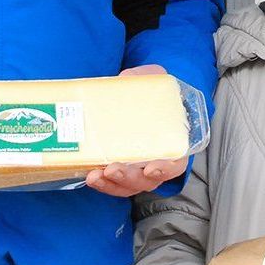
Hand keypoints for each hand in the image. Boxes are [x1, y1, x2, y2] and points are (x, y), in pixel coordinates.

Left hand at [85, 63, 185, 195]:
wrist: (139, 98)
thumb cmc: (153, 93)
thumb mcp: (153, 80)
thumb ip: (143, 78)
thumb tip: (124, 78)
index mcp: (172, 145)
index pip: (175, 165)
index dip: (164, 170)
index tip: (151, 168)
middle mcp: (156, 163)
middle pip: (146, 181)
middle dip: (128, 178)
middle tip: (112, 169)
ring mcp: (137, 170)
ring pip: (128, 186)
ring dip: (111, 185)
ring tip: (94, 176)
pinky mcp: (119, 170)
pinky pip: (112, 184)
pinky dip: (102, 183)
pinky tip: (89, 175)